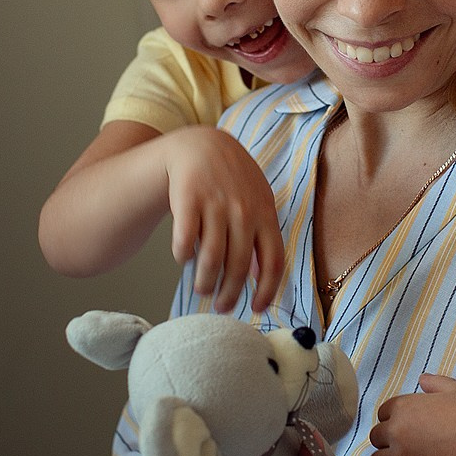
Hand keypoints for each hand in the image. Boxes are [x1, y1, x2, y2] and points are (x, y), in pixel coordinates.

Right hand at [162, 126, 284, 311]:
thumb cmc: (232, 181)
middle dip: (230, 294)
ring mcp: (216, 204)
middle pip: (238, 266)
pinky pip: (185, 239)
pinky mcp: (188, 198)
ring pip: (210, 258)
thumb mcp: (257, 202)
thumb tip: (261, 277)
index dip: (267, 290)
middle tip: (222, 308)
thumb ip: (262, 236)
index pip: (273, 261)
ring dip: (205, 281)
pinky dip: (183, 255)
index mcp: (265, 214)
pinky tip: (183, 259)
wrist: (201, 146)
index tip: (257, 309)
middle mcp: (243, 211)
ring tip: (202, 289)